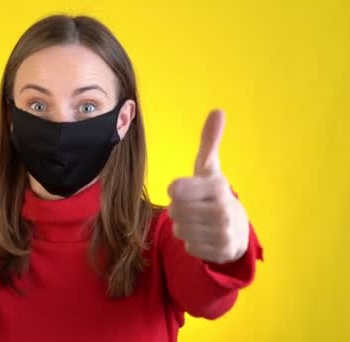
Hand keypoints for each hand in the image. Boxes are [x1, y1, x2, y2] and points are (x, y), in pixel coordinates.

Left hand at [167, 110, 249, 263]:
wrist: (238, 228)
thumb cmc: (214, 194)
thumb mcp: (210, 168)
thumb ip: (209, 141)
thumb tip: (218, 111)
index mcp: (217, 186)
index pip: (177, 190)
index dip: (176, 190)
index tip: (183, 189)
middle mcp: (223, 209)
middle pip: (175, 211)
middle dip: (179, 210)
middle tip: (194, 207)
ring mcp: (223, 232)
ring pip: (179, 230)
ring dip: (184, 227)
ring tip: (199, 221)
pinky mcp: (221, 251)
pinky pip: (188, 248)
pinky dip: (192, 243)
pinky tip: (205, 236)